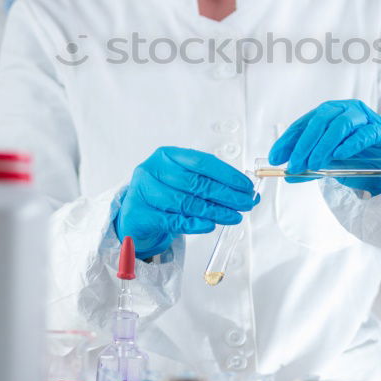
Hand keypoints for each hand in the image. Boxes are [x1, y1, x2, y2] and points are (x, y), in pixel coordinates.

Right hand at [113, 146, 258, 258]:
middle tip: (246, 203)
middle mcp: (153, 169)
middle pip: (196, 183)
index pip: (202, 162)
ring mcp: (144, 191)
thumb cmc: (163, 196)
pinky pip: (174, 220)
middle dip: (226, 195)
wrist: (133, 216)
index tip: (246, 186)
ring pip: (187, 203)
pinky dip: (195, 223)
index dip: (227, 174)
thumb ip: (211, 184)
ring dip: (215, 211)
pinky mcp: (140, 214)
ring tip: (234, 217)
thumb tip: (247, 192)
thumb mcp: (183, 182)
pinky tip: (210, 225)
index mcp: (167, 155)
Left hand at [268, 99, 380, 195]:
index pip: (303, 124)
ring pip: (340, 125)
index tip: (275, 158)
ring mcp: (364, 117)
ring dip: (324, 146)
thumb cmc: (358, 155)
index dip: (287, 140)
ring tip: (314, 164)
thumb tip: (288, 175)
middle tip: (294, 164)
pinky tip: (340, 155)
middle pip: (320, 121)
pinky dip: (350, 144)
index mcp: (328, 113)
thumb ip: (310, 166)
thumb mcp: (329, 161)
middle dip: (304, 144)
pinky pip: (365, 133)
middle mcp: (344, 109)